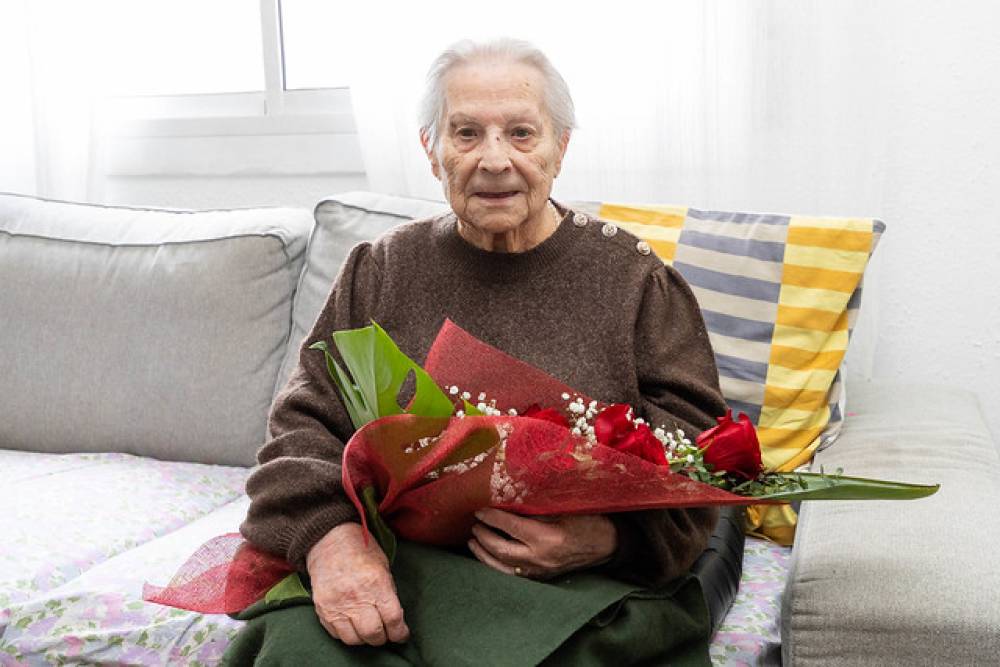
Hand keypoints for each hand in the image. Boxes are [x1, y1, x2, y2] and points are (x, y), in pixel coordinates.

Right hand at [305, 522, 409, 645]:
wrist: (328, 539)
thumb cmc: (360, 550)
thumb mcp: (383, 566)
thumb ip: (389, 591)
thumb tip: (394, 617)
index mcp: (376, 582)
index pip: (393, 619)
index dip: (400, 632)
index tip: (402, 635)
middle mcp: (356, 596)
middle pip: (373, 633)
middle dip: (383, 638)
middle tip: (386, 634)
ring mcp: (336, 604)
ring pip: (354, 639)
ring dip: (364, 639)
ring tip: (368, 631)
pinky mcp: (322, 608)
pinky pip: (336, 633)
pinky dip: (347, 634)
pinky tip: (353, 625)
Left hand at [468, 509, 617, 578]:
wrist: (607, 544)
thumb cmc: (587, 520)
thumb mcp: (562, 507)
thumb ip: (535, 506)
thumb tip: (509, 497)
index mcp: (547, 538)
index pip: (510, 527)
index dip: (492, 517)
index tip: (480, 509)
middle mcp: (541, 558)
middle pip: (502, 549)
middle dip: (484, 536)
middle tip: (475, 523)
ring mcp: (541, 572)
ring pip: (503, 567)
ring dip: (484, 554)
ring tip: (473, 540)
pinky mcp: (542, 578)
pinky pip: (513, 575)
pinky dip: (496, 566)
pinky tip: (488, 557)